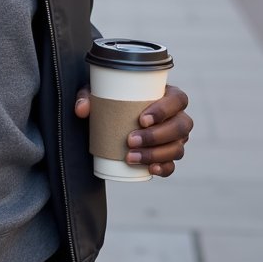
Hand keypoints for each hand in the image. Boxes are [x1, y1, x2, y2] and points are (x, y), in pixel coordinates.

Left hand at [74, 83, 191, 176]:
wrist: (114, 117)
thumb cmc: (113, 99)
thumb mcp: (99, 92)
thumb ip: (87, 96)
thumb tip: (82, 110)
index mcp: (169, 95)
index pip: (178, 100)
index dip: (164, 110)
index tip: (141, 119)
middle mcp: (178, 117)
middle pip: (181, 126)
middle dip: (156, 136)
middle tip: (130, 140)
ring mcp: (176, 138)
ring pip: (177, 148)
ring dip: (155, 154)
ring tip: (130, 157)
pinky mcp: (169, 155)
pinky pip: (173, 165)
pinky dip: (163, 168)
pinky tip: (150, 169)